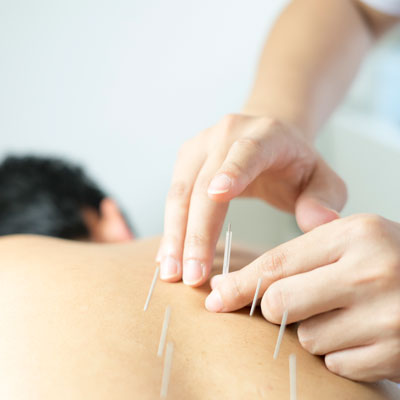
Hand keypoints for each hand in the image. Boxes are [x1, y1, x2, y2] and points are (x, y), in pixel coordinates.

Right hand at [158, 114, 345, 285]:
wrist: (266, 139)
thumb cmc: (294, 164)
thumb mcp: (322, 178)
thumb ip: (325, 198)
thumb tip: (317, 223)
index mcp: (265, 135)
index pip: (247, 152)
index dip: (233, 171)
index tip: (217, 195)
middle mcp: (225, 135)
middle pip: (202, 183)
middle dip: (196, 232)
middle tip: (193, 275)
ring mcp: (199, 147)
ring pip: (178, 193)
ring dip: (174, 234)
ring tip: (172, 273)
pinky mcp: (185, 162)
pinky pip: (172, 197)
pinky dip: (171, 229)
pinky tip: (167, 257)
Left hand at [206, 214, 399, 381]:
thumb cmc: (388, 260)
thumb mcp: (351, 241)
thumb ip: (300, 256)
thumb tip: (231, 285)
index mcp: (355, 234)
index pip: (277, 264)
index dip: (239, 284)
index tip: (215, 296)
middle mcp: (371, 272)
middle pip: (280, 303)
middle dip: (274, 309)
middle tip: (289, 304)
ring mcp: (387, 317)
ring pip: (306, 338)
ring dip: (312, 331)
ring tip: (343, 314)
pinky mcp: (395, 355)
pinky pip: (335, 364)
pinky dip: (338, 353)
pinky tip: (361, 335)